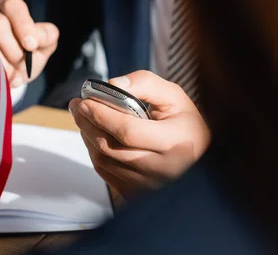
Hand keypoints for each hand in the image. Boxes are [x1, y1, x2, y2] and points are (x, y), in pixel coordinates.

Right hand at [0, 0, 58, 86]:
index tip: (31, 46)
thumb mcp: (42, 47)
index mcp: (10, 7)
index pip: (14, 6)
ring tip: (13, 77)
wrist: (9, 75)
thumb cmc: (27, 56)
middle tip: (22, 65)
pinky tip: (0, 79)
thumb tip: (39, 37)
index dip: (24, 25)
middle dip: (14, 49)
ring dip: (2, 63)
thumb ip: (47, 38)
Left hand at [69, 70, 209, 198]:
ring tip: (83, 117)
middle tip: (77, 105)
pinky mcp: (137, 194)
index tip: (85, 101)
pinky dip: (95, 152)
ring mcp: (148, 185)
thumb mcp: (174, 96)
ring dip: (87, 137)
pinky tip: (94, 136)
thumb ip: (144, 84)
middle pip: (110, 147)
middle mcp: (161, 169)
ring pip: (104, 161)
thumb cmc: (187, 126)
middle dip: (87, 123)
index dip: (101, 114)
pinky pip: (105, 173)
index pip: (127, 130)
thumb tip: (113, 84)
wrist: (200, 157)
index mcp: (174, 142)